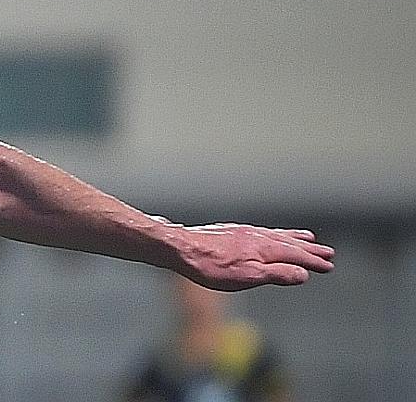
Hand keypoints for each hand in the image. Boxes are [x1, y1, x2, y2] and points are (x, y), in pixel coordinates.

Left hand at [176, 222, 334, 289]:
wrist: (179, 247)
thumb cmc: (211, 266)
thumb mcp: (248, 276)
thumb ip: (277, 274)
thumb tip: (303, 274)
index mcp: (264, 248)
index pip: (295, 255)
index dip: (312, 261)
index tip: (329, 265)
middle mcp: (256, 236)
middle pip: (289, 242)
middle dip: (309, 249)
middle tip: (328, 251)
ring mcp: (243, 232)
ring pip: (275, 234)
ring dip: (293, 238)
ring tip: (307, 238)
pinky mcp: (230, 232)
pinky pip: (261, 232)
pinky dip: (274, 234)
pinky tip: (270, 236)